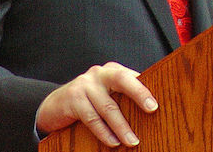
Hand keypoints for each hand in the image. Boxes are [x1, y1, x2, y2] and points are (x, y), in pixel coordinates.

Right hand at [36, 62, 158, 147]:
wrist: (52, 106)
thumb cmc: (88, 101)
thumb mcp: (106, 95)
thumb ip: (123, 97)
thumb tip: (151, 112)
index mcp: (112, 71)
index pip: (133, 76)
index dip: (147, 88)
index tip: (160, 101)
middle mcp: (100, 74)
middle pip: (122, 80)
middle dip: (139, 94)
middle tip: (152, 109)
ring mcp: (85, 85)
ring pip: (108, 106)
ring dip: (122, 126)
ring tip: (132, 141)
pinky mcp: (73, 99)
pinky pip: (92, 118)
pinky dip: (104, 132)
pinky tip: (113, 142)